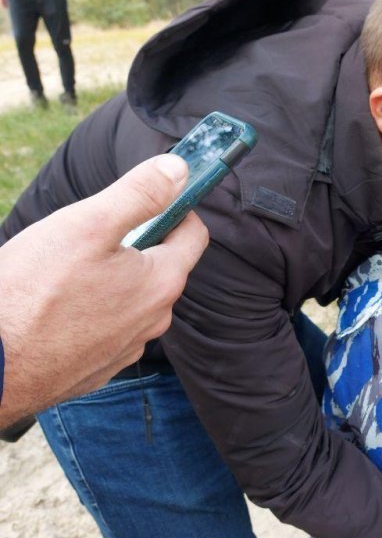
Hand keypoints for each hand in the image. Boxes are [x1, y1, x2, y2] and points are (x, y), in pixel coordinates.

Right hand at [0, 155, 207, 425]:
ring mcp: (128, 347)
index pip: (194, 234)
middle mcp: (155, 319)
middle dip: (136, 245)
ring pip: (133, 299)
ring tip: (64, 273)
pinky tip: (55, 307)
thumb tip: (179, 170)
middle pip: (162, 267)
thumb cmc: (31, 292)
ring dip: (112, 280)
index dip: (174, 209)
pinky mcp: (100, 367)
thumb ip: (139, 195)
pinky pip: (108, 328)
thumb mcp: (87, 225)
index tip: (145, 200)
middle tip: (89, 237)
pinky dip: (92, 311)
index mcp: (162, 282)